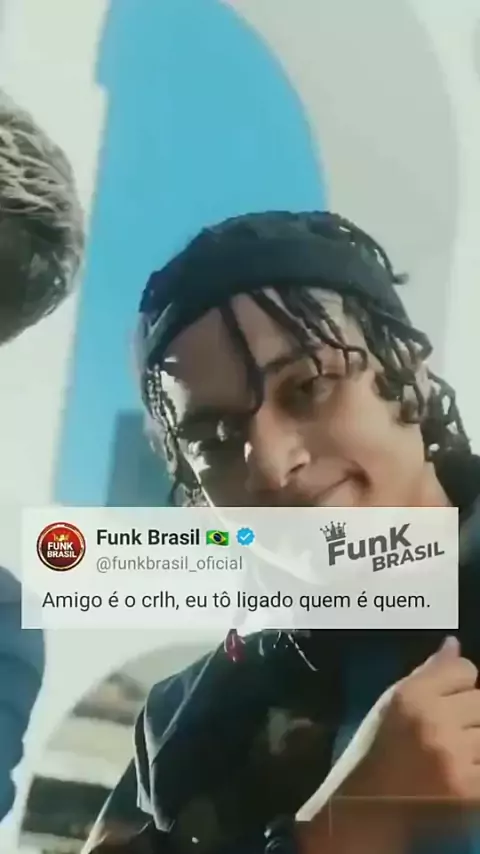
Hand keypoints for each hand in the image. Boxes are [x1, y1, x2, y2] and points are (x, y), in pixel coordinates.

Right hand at [343, 636, 479, 805]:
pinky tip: (464, 768)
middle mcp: (434, 721)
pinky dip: (477, 765)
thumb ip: (428, 672)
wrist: (373, 805)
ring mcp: (454, 756)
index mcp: (413, 696)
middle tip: (455, 728)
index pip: (465, 670)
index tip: (451, 698)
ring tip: (458, 748)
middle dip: (471, 714)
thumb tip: (454, 644)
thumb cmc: (384, 746)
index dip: (461, 683)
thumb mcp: (396, 701)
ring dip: (476, 741)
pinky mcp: (469, 789)